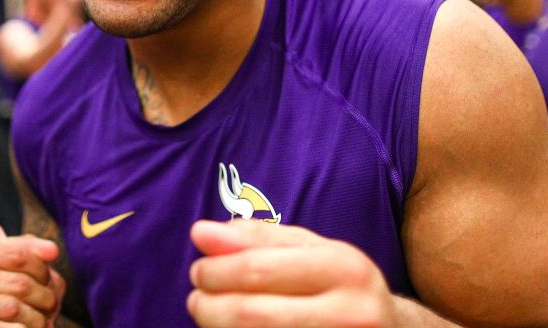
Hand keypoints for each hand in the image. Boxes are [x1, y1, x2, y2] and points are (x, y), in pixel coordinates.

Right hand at [0, 223, 65, 327]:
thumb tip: (51, 250)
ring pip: (12, 309)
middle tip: (51, 304)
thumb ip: (15, 248)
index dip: (41, 267)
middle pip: (18, 283)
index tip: (48, 278)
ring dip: (36, 318)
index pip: (16, 254)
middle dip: (43, 295)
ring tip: (43, 320)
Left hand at [188, 220, 395, 327]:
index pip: (260, 270)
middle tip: (196, 298)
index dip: (216, 271)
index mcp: (344, 269)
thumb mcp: (313, 252)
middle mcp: (350, 313)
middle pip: (253, 315)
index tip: (198, 269)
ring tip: (209, 315)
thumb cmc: (342, 287)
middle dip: (210, 306)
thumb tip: (202, 233)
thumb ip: (259, 239)